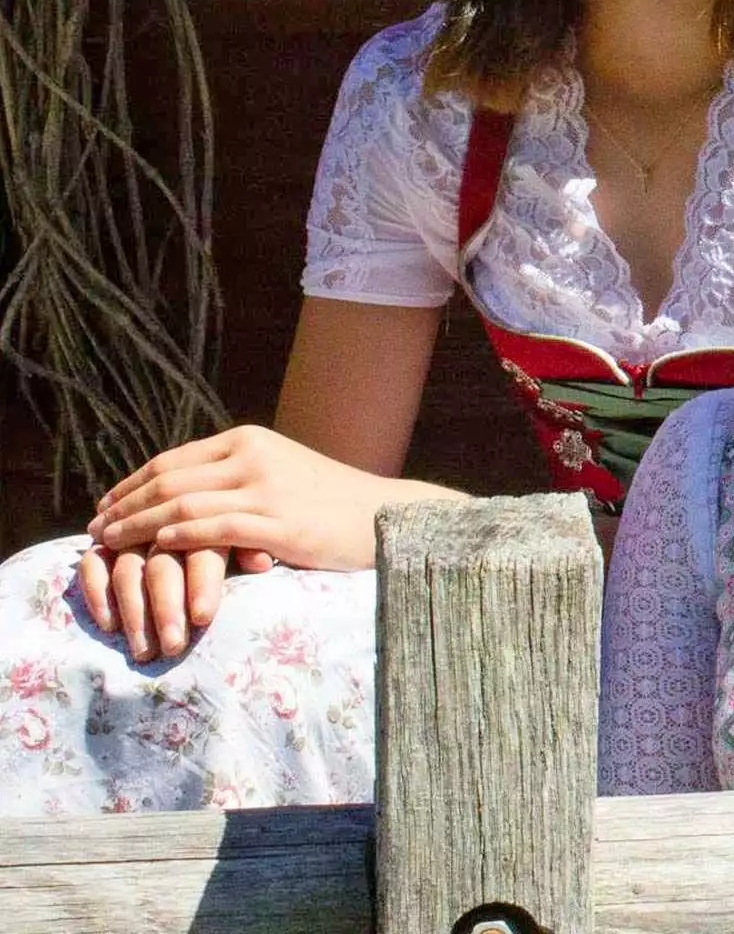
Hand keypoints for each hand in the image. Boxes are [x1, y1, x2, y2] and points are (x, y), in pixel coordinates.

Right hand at [73, 541, 274, 660]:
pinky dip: (97, 593)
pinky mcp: (103, 542)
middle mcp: (167, 523)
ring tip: (144, 652)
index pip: (203, 547)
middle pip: (162, 562)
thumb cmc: (241, 542)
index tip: (203, 618)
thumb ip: (252, 549)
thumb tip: (263, 562)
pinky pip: (92, 565)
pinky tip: (108, 625)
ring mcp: (132, 531)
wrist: (195, 526)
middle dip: (167, 607)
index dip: (202, 582)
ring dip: (134, 611)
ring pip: (127, 568)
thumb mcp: (252, 542)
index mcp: (209, 517)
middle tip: (173, 647)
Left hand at [89, 424, 416, 578]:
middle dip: (123, 506)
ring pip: (181, 506)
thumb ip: (234, 475)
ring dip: (137, 527)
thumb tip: (182, 493)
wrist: (383, 516)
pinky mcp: (277, 523)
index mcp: (249, 439)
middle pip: (168, 481)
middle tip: (94, 529)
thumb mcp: (279, 472)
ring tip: (109, 544)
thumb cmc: (329, 501)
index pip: (172, 460)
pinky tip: (153, 550)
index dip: (130, 484)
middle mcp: (253, 456)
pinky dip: (175, 539)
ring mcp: (266, 489)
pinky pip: (212, 530)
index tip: (104, 504)